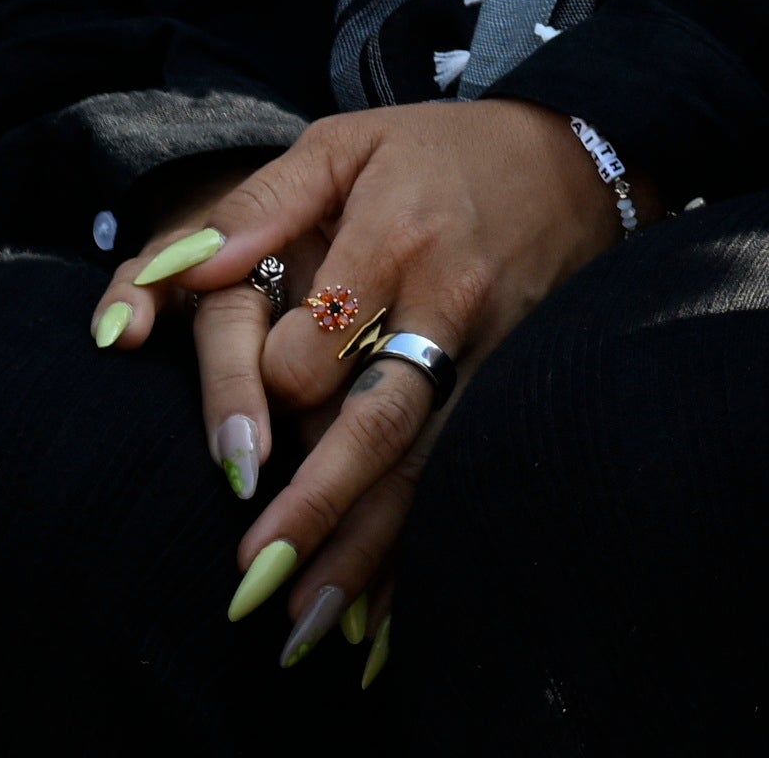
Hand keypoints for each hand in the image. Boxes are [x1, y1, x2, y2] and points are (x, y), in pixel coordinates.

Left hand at [99, 98, 623, 669]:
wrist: (587, 154)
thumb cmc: (444, 149)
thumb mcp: (347, 143)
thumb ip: (259, 202)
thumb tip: (182, 269)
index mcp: (395, 238)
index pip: (313, 346)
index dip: (261, 393)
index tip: (232, 425)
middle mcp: (451, 302)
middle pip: (378, 424)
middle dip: (315, 510)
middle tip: (252, 583)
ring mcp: (496, 350)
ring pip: (429, 464)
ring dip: (369, 550)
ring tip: (308, 625)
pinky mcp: (521, 381)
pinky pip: (470, 472)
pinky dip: (428, 546)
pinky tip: (388, 614)